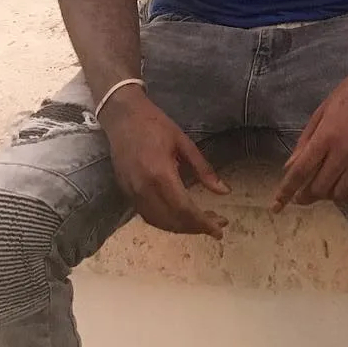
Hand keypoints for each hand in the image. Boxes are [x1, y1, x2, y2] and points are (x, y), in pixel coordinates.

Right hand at [100, 87, 229, 238]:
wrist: (122, 117)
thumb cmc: (156, 125)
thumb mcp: (185, 143)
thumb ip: (204, 170)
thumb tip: (224, 192)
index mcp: (160, 174)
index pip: (184, 209)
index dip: (203, 223)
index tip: (220, 229)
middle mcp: (144, 189)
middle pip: (172, 220)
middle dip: (196, 228)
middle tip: (217, 226)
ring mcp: (132, 193)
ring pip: (158, 222)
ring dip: (181, 228)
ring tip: (202, 224)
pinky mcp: (125, 193)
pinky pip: (147, 215)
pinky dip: (165, 222)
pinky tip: (180, 218)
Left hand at [272, 62, 347, 211]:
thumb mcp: (320, 113)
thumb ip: (304, 142)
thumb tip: (289, 168)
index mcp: (326, 136)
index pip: (301, 172)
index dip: (286, 192)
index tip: (276, 207)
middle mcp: (344, 151)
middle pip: (319, 187)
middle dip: (306, 195)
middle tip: (302, 195)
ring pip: (340, 193)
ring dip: (328, 196)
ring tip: (324, 189)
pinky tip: (344, 191)